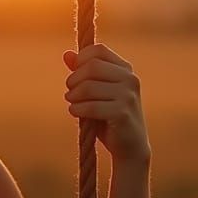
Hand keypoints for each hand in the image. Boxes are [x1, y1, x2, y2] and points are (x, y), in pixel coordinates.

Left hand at [62, 43, 150, 163]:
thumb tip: (67, 54)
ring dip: (73, 97)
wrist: (130, 147)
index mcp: (125, 69)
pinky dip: (77, 109)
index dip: (80, 60)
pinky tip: (76, 112)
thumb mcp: (96, 92)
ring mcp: (128, 96)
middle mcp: (130, 79)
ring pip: (88, 87)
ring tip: (73, 104)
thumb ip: (83, 73)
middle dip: (73, 80)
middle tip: (70, 94)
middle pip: (91, 66)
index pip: (98, 50)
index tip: (74, 75)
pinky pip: (91, 106)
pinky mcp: (122, 113)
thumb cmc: (109, 116)